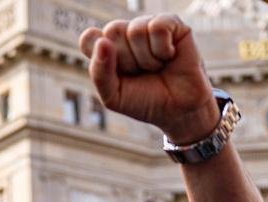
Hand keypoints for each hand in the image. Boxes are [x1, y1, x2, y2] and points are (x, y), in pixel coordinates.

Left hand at [78, 15, 219, 144]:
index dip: (100, 55)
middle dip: (127, 60)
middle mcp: (126, 33)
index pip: (89, 39)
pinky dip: (163, 49)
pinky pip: (157, 27)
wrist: (178, 111)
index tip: (116, 74)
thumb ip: (99, 73)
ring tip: (157, 67)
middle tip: (140, 73)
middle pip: (112, 31)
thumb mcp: (114, 96)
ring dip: (147, 59)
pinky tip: (169, 56)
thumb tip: (103, 42)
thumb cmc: (145, 101)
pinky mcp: (172, 24)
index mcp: (107, 49)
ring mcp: (148, 26)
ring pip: (136, 30)